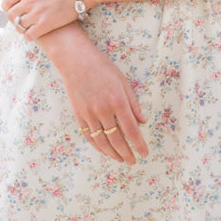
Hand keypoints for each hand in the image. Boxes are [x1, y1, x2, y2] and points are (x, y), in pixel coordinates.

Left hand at [2, 0, 79, 39]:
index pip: (6, 1)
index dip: (8, 7)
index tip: (14, 9)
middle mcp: (28, 0)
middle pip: (11, 16)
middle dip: (15, 18)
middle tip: (22, 19)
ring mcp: (36, 13)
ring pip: (19, 26)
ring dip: (22, 28)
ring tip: (28, 27)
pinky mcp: (46, 25)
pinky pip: (29, 35)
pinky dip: (30, 35)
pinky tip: (35, 32)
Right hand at [48, 34, 148, 164]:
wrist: (75, 60)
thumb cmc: (102, 67)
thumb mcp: (123, 81)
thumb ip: (133, 103)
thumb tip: (143, 122)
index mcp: (118, 101)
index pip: (131, 130)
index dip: (139, 144)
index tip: (144, 153)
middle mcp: (103, 110)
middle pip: (117, 140)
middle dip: (127, 153)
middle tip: (133, 161)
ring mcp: (89, 114)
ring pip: (102, 142)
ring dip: (113, 154)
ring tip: (121, 159)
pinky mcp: (78, 115)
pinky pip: (89, 137)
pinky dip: (98, 147)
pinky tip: (105, 151)